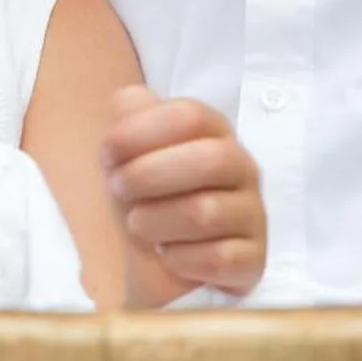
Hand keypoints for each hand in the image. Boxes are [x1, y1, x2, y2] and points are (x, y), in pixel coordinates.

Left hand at [100, 85, 265, 303]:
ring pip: (207, 213)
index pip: (190, 116)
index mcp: (213, 132)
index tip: (108, 154)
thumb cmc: (144, 193)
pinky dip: (180, 259)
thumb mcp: (126, 149)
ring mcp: (253, 214)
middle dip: (148, 175)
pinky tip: (168, 255)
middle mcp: (242, 168)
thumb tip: (132, 101)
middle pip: (209, 160)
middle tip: (117, 189)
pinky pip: (219, 259)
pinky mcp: (253, 259)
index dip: (141, 132)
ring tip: (139, 225)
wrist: (155, 257)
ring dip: (156, 221)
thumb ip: (128, 112)